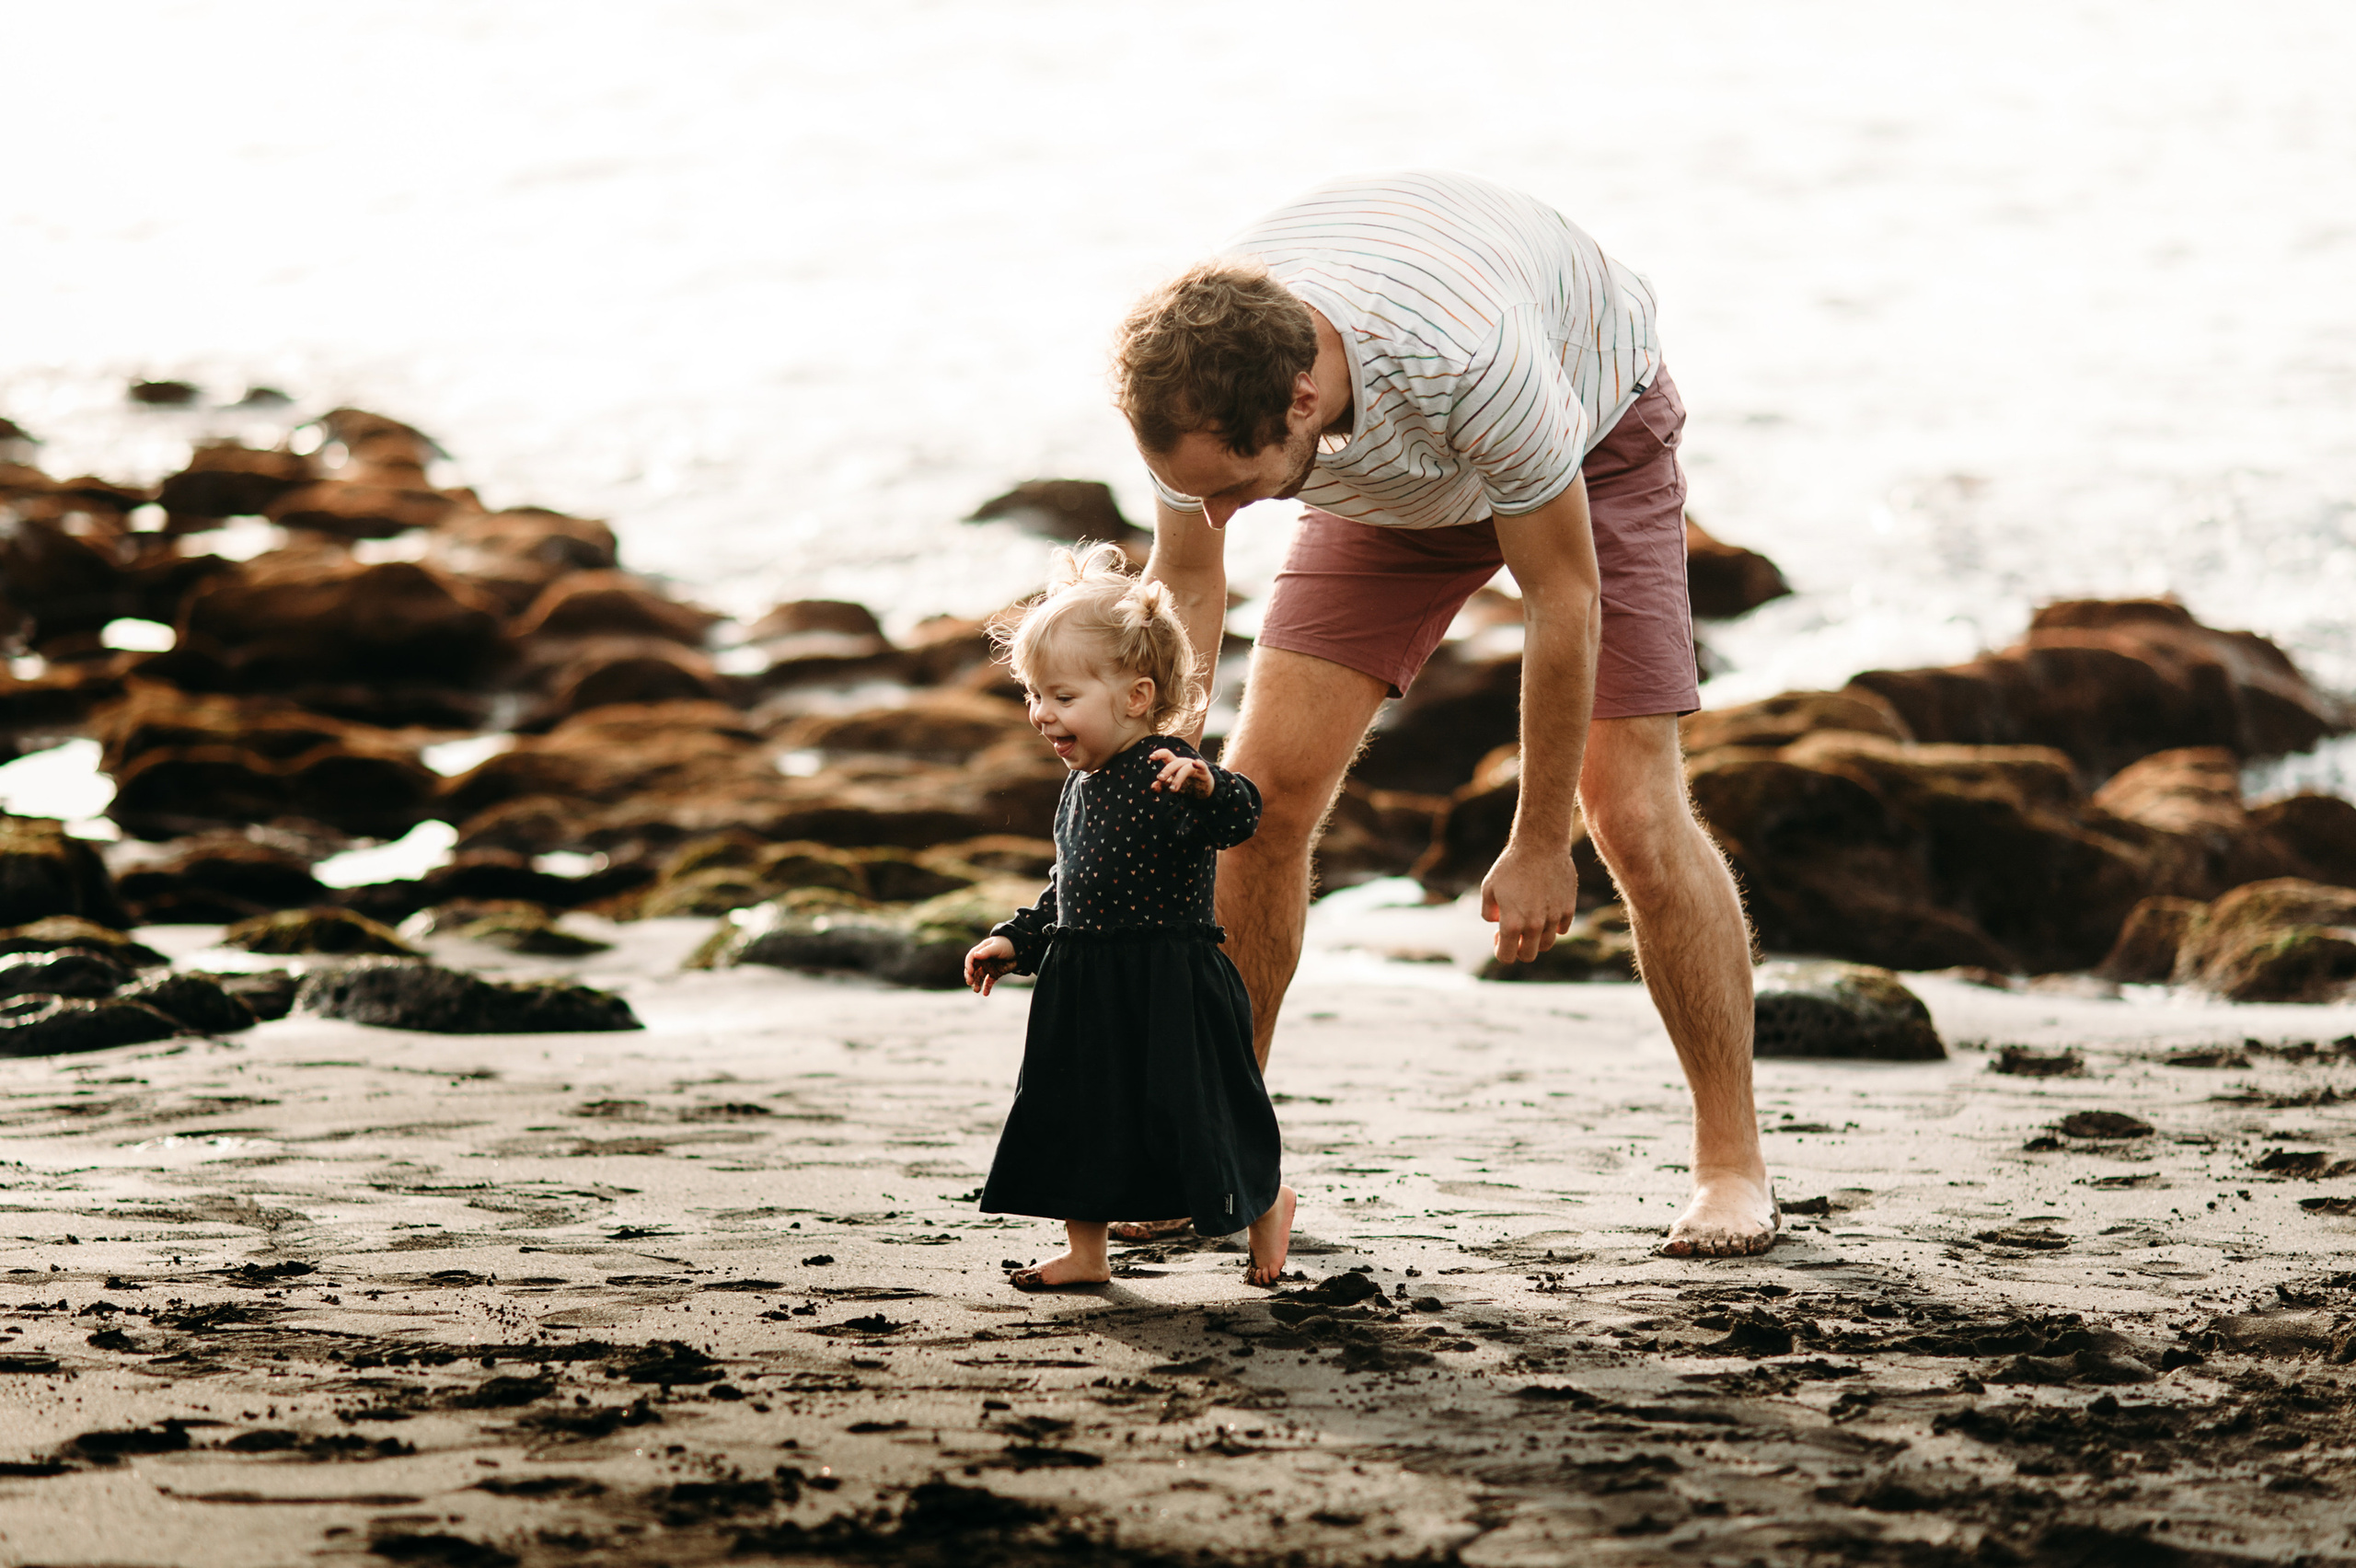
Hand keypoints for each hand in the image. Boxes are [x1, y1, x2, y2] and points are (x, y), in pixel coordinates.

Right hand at [965, 936, 1016, 994]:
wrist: (1021, 950)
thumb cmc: (1008, 945)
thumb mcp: (997, 947)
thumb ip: (987, 951)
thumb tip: (975, 955)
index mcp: (981, 950)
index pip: (971, 958)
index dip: (969, 965)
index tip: (971, 972)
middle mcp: (983, 960)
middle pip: (973, 969)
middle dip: (970, 976)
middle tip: (970, 982)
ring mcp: (988, 967)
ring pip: (979, 977)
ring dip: (976, 983)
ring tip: (977, 990)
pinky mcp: (995, 974)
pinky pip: (988, 982)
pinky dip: (986, 988)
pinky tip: (985, 994)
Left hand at [1147, 748, 1213, 796]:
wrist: (1204, 791)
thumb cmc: (1187, 785)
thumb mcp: (1172, 787)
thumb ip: (1162, 786)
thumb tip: (1152, 787)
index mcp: (1175, 765)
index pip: (1166, 755)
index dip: (1159, 754)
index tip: (1151, 757)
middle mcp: (1184, 763)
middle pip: (1175, 763)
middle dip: (1167, 770)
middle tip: (1160, 778)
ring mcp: (1194, 767)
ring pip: (1185, 769)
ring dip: (1178, 778)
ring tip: (1172, 790)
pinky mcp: (1204, 772)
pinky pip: (1202, 766)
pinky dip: (1199, 764)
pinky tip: (1196, 763)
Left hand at [1479, 842, 1579, 962]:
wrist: (1540, 845)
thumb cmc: (1510, 866)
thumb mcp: (1488, 887)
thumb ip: (1489, 912)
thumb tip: (1497, 924)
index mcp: (1512, 923)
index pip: (1507, 957)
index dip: (1500, 950)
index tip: (1499, 936)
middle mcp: (1534, 925)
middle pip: (1528, 956)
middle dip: (1519, 949)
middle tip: (1515, 930)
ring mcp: (1553, 918)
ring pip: (1546, 944)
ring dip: (1536, 938)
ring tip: (1530, 919)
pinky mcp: (1568, 908)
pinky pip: (1561, 928)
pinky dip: (1553, 925)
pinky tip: (1545, 908)